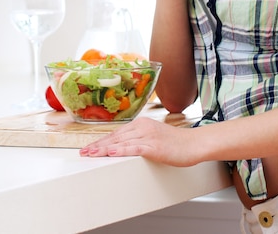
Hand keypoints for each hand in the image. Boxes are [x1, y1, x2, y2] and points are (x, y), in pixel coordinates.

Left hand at [79, 116, 198, 165]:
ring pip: (122, 142)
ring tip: (91, 154)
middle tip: (84, 153)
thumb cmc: (176, 143)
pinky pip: (135, 148)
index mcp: (141, 124)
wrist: (194, 144)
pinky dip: (122, 150)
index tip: (89, 148)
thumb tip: (123, 146)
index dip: (101, 141)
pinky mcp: (154, 146)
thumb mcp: (154, 136)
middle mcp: (143, 127)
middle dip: (98, 146)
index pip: (117, 133)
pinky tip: (112, 153)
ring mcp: (149, 136)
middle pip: (116, 137)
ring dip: (104, 149)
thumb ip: (139, 139)